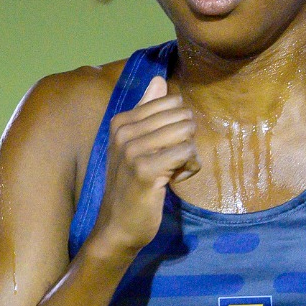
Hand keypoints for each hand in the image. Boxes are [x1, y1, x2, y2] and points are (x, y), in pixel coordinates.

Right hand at [82, 76, 199, 263]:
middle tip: (167, 165)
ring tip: (168, 173)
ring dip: (187, 157)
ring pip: (186, 133)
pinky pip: (187, 153)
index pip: (171, 103)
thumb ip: (147, 111)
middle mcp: (124, 132)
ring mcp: (132, 150)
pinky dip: (188, 169)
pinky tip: (171, 182)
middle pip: (182, 116)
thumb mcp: (134, 144)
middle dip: (184, 142)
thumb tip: (158, 78)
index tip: (161, 151)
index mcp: (121, 121)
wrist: (117, 227)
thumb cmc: (131, 186)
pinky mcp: (145, 170)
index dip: (176, 129)